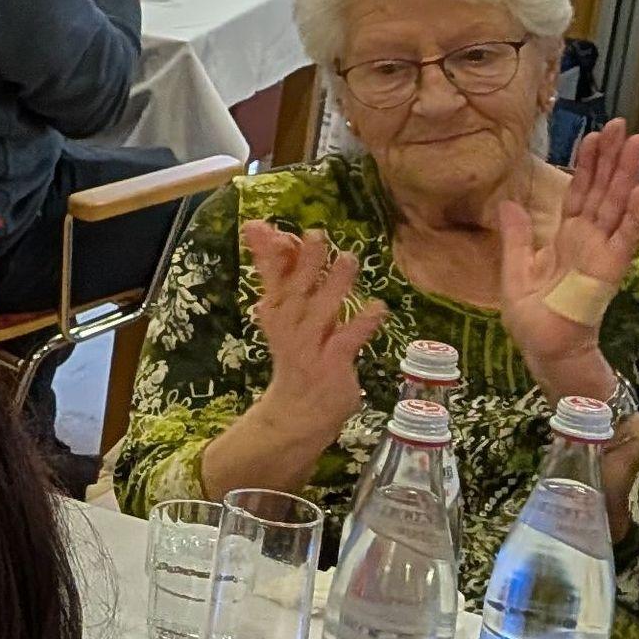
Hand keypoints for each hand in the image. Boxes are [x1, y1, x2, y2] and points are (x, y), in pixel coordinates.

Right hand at [241, 222, 385, 443]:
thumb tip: (275, 235)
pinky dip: (362, 323)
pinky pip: (346, 340)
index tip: (261, 227)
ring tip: (349, 259)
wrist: (297, 412)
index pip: (269, 277)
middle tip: (317, 235)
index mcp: (276, 313)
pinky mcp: (331, 365)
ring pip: (321, 311)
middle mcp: (289, 327)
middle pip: (296, 290)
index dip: (266, 252)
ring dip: (335, 285)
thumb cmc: (297, 357)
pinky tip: (378, 307)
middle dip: (306, 263)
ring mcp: (309, 347)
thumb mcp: (285, 317)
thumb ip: (286, 277)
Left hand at [501, 121, 638, 384]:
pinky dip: (635, 213)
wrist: (545, 349)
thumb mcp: (516, 268)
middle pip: (604, 190)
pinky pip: (625, 236)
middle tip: (623, 126)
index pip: (580, 191)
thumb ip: (517, 235)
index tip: (595, 135)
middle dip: (613, 157)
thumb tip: (508, 203)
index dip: (588, 163)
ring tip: (638, 142)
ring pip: (618, 204)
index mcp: (567, 236)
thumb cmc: (533, 316)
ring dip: (628, 173)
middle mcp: (589, 238)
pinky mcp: (611, 268)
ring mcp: (603, 251)